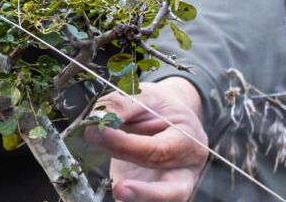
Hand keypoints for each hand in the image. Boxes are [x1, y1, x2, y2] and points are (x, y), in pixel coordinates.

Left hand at [84, 77, 207, 201]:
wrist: (169, 117)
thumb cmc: (159, 107)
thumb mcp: (145, 95)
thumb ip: (121, 105)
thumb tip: (97, 121)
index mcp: (189, 140)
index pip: (159, 150)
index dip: (127, 145)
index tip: (99, 132)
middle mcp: (185, 170)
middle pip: (172, 189)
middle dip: (145, 191)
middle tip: (119, 188)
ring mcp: (171, 185)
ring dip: (140, 200)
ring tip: (118, 192)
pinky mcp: (152, 195)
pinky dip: (130, 201)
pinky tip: (118, 195)